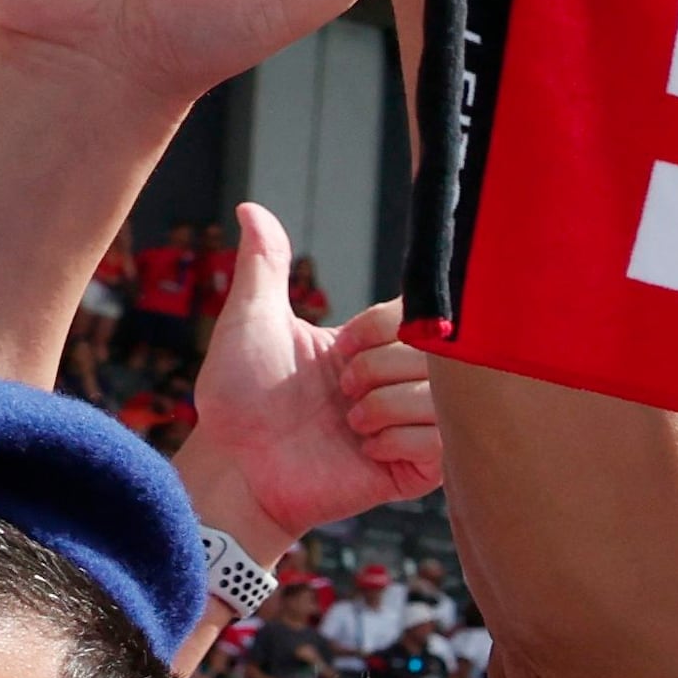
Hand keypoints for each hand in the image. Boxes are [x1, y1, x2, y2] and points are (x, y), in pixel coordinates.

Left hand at [183, 202, 435, 537]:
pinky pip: (440, 442)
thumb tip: (250, 207)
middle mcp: (395, 384)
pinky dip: (397, 443)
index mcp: (368, 349)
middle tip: (338, 397)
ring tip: (349, 427)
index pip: (417, 318)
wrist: (237, 469)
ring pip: (437, 399)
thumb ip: (263, 265)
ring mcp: (410, 428)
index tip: (340, 350)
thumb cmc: (237, 401)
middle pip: (432, 358)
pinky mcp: (418, 470)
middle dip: (375, 374)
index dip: (381, 331)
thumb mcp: (250, 322)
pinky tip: (365, 453)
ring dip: (383, 410)